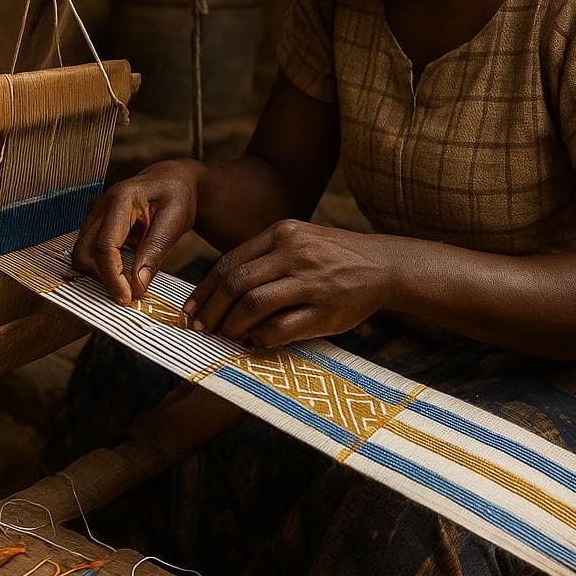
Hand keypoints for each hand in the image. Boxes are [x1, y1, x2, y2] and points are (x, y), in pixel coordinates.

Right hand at [71, 161, 199, 303]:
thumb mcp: (175, 220)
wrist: (172, 178)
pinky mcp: (95, 223)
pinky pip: (90, 251)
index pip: (106, 246)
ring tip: (129, 282)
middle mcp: (100, 205)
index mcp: (121, 199)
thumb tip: (138, 285)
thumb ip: (155, 250)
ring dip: (102, 274)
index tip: (128, 298)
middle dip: (103, 279)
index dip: (113, 277)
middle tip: (129, 293)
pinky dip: (104, 266)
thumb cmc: (177, 194)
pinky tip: (125, 270)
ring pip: (82, 255)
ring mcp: (94, 214)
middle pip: (85, 254)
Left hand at [182, 220, 395, 348]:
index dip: (204, 289)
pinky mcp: (325, 310)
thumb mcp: (299, 241)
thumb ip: (264, 258)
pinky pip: (280, 328)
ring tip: (228, 335)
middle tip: (202, 328)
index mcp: (283, 234)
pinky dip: (261, 338)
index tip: (191, 309)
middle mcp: (294, 253)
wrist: (384, 265)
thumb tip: (219, 290)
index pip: (229, 262)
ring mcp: (311, 281)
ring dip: (232, 326)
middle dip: (212, 310)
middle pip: (235, 283)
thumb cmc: (333, 257)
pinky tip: (258, 341)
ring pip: (253, 304)